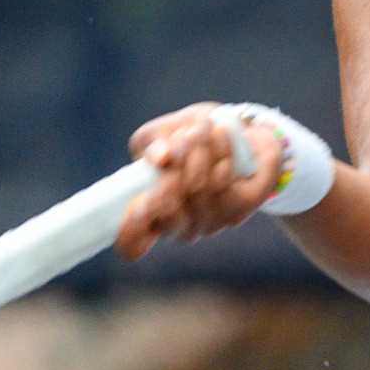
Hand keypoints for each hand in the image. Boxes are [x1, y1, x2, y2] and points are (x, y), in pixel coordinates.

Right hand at [115, 102, 285, 260]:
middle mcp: (176, 227)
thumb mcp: (160, 134)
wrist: (231, 133)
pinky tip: (220, 135)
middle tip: (181, 137)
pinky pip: (225, 181)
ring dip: (200, 151)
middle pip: (168, 206)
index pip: (132, 243)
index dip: (132, 229)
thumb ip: (153, 145)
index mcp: (148, 215)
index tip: (139, 201)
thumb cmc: (185, 138)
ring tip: (202, 126)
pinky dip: (222, 152)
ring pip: (198, 189)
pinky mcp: (237, 209)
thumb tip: (161, 158)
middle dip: (175, 165)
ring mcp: (207, 223)